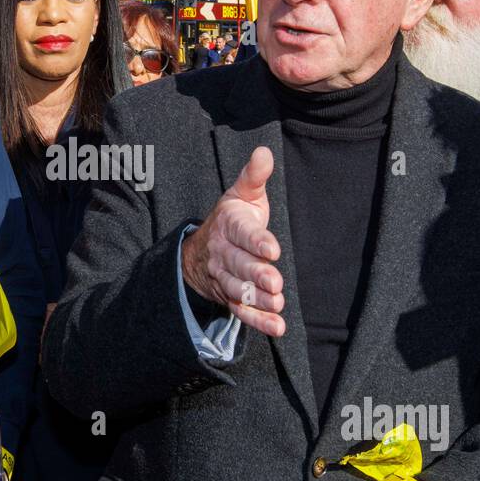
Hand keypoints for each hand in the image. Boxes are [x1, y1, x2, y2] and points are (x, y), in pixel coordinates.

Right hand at [180, 146, 284, 336]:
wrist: (202, 250)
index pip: (242, 233)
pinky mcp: (230, 298)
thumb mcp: (241, 195)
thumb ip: (254, 176)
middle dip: (255, 274)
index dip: (256, 242)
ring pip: (238, 290)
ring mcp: (225, 278)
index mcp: (228, 225)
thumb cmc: (233, 218)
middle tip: (274, 282)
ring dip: (257, 300)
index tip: (272, 249)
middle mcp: (223, 253)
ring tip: (277, 304)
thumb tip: (265, 152)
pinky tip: (277, 328)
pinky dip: (258, 322)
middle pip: (238, 265)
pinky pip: (242, 312)